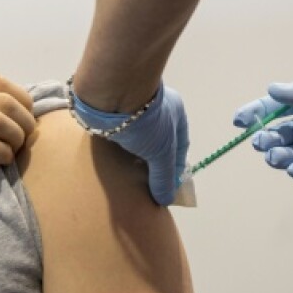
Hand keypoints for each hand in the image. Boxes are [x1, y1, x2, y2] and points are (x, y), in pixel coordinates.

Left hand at [68, 82, 188, 205]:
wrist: (112, 93)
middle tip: (147, 184)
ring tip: (128, 175)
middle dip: (153, 162)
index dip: (175, 168)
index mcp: (176, 112)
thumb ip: (163, 177)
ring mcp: (133, 107)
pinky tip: (114, 159)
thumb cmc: (147, 121)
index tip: (168, 187)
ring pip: (138, 137)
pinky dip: (120, 147)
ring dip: (134, 155)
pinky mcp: (113, 109)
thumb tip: (166, 199)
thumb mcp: (161, 153)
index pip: (180, 145)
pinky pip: (120, 133)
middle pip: (158, 141)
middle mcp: (157, 107)